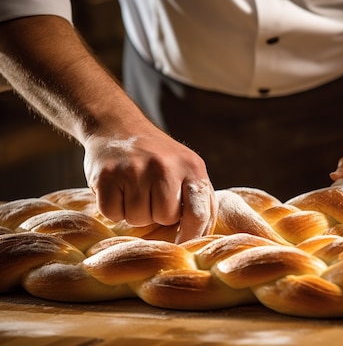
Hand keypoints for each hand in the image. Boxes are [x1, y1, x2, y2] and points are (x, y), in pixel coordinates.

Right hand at [83, 130, 216, 242]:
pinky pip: (112, 214)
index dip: (192, 237)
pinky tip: (116, 188)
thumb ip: (198, 200)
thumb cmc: (158, 158)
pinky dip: (112, 208)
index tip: (183, 250)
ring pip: (138, 219)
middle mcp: (165, 166)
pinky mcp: (107, 174)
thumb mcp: (186, 169)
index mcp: (192, 167)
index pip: (199, 213)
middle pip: (165, 218)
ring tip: (133, 189)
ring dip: (134, 212)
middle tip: (150, 196)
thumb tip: (201, 239)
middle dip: (157, 215)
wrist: (117, 126)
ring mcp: (135, 168)